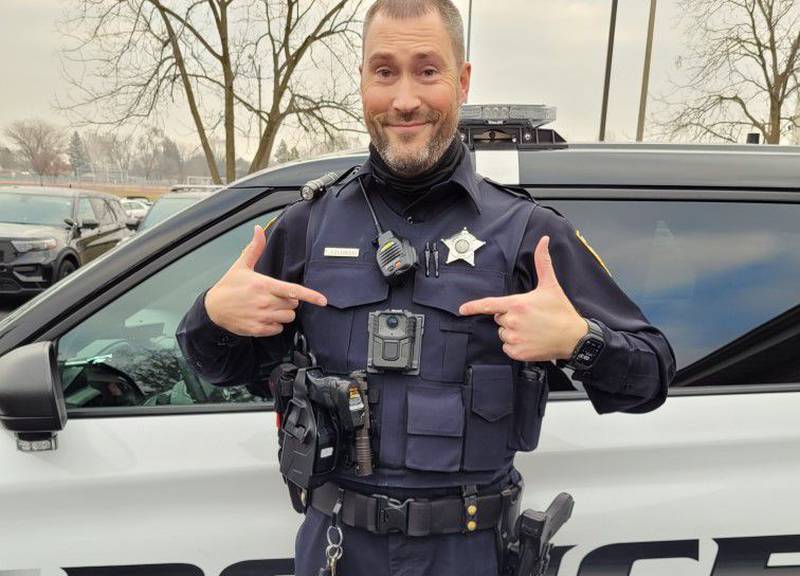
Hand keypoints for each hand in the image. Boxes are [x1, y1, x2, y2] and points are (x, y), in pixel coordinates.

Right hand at [205, 224, 326, 336]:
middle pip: (293, 305)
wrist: (213, 309)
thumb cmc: (229, 286)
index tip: (323, 300)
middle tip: (274, 297)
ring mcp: (262, 317)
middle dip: (288, 301)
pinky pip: (278, 329)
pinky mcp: (258, 329)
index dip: (310, 296)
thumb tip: (258, 229)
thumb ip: (255, 248)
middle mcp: (265, 301)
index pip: (293, 291)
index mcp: (263, 285)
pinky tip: (264, 318)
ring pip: (288, 317)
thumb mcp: (241, 265)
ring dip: (283, 313)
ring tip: (269, 307)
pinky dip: (274, 325)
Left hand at [458, 236, 587, 361]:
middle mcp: (512, 321)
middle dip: (509, 317)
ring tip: (531, 329)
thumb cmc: (561, 311)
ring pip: (503, 333)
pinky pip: (508, 348)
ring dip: (512, 332)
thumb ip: (542, 262)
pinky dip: (516, 346)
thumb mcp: (550, 285)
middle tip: (528, 317)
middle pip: (499, 319)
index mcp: (517, 304)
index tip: (462, 309)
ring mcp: (515, 338)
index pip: (489, 305)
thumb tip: (543, 240)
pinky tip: (530, 340)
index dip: (473, 307)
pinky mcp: (518, 352)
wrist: (574, 337)